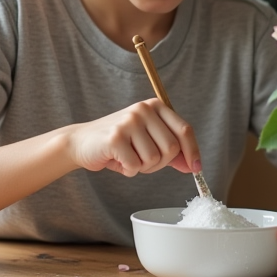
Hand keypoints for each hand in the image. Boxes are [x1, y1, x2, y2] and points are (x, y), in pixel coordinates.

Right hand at [67, 99, 200, 176]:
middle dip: (160, 164)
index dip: (193, 151)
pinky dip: (128, 170)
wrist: (81, 142)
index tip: (196, 169)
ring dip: (143, 168)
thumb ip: (170, 150)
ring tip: (127, 158)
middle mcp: (143, 109)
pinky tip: (117, 161)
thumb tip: (192, 166)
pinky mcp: (115, 137)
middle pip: (171, 148)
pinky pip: (135, 166)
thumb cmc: (118, 143)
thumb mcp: (147, 141)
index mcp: (155, 105)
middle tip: (142, 162)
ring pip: (154, 159)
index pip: (184, 129)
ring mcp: (129, 121)